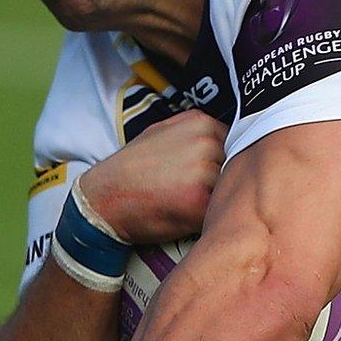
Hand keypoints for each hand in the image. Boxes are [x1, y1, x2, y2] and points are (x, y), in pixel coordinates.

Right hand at [74, 110, 224, 245]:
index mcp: (202, 123)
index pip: (237, 141)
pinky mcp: (200, 201)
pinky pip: (221, 210)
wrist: (102, 199)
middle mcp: (207, 143)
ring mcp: (205, 171)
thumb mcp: (163, 132)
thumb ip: (198, 132)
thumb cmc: (133, 169)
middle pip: (238, 164)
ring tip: (195, 205)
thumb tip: (229, 138)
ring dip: (221, 199)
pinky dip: (212, 217)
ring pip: (232, 188)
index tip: (215, 174)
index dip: (228, 161)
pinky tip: (191, 217)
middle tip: (204, 193)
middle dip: (227, 180)